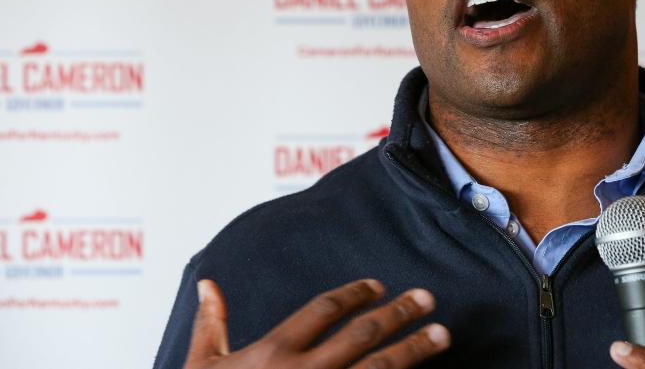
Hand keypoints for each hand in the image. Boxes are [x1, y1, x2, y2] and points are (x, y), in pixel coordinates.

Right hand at [184, 278, 450, 368]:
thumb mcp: (203, 366)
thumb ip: (211, 323)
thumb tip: (208, 284)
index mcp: (273, 353)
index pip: (323, 310)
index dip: (353, 294)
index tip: (377, 286)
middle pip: (361, 335)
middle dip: (398, 314)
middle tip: (427, 299)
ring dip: (413, 351)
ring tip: (441, 336)